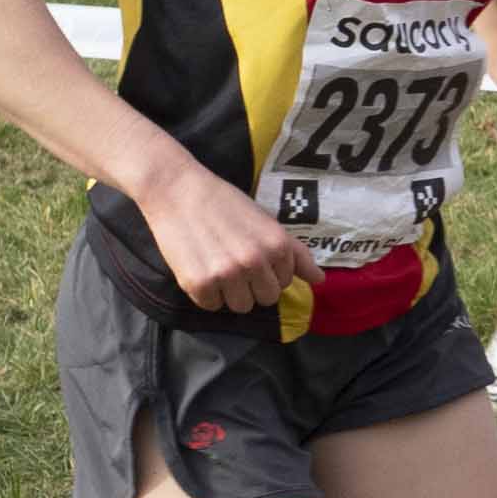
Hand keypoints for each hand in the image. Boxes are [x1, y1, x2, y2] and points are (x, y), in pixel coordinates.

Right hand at [138, 160, 323, 315]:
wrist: (177, 190)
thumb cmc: (225, 203)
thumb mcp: (268, 223)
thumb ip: (296, 253)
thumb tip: (320, 280)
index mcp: (277, 247)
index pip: (284, 283)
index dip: (268, 272)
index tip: (251, 254)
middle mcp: (256, 262)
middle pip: (266, 299)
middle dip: (252, 286)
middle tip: (234, 262)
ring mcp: (227, 275)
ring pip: (241, 307)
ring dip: (230, 293)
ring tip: (217, 266)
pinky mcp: (199, 284)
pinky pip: (211, 306)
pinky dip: (205, 293)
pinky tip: (200, 268)